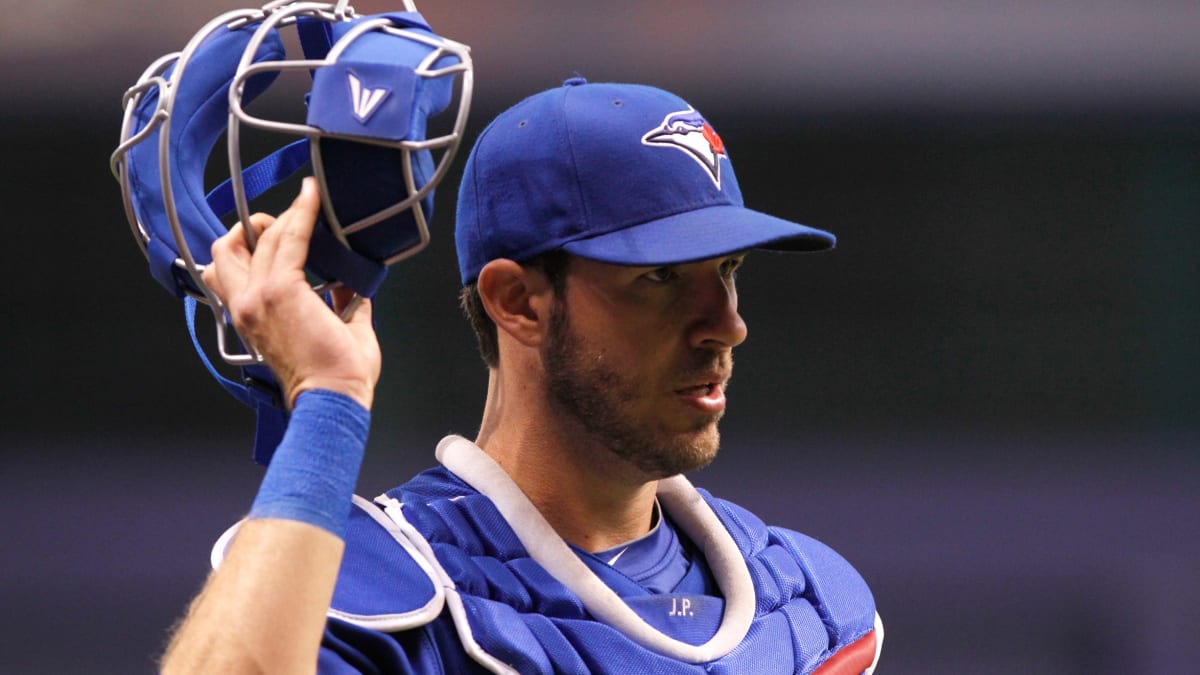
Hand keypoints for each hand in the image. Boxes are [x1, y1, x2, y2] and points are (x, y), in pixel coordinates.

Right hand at [202, 177, 381, 409]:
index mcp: (250, 317)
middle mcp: (245, 305)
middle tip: (289, 219)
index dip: (247, 243)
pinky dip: (302, 214)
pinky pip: (290, 238)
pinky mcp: (281, 289)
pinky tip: (313, 198)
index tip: (275, 226)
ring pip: (257, 238)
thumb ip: (336, 302)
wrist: (333, 396)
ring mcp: (259, 296)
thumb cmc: (333, 375)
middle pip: (228, 248)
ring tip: (308, 205)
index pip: (227, 270)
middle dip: (254, 227)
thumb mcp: (329, 331)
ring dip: (283, 217)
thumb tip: (350, 283)